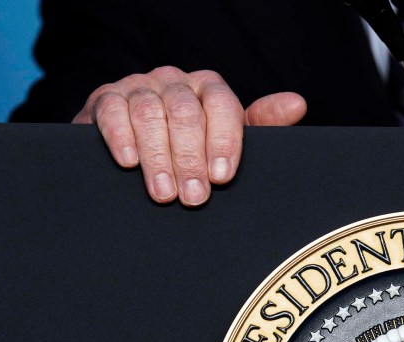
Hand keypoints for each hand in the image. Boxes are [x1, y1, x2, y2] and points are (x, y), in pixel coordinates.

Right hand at [73, 67, 306, 205]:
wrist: (132, 144)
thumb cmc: (191, 145)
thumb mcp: (228, 137)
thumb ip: (262, 124)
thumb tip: (297, 104)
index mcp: (209, 88)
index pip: (222, 106)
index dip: (224, 142)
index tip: (222, 178)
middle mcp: (176, 82)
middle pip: (186, 113)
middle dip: (191, 160)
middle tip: (194, 198)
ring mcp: (140, 87)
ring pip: (150, 114)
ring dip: (158, 157)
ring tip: (164, 194)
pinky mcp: (106, 98)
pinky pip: (113, 112)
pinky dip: (121, 138)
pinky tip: (128, 162)